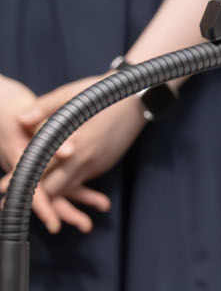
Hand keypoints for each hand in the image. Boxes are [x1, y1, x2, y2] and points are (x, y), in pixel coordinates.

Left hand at [0, 75, 108, 234]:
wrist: (138, 99)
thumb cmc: (101, 93)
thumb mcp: (70, 95)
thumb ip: (43, 109)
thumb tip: (20, 119)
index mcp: (75, 144)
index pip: (42, 169)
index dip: (20, 180)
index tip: (3, 187)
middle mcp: (86, 160)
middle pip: (54, 188)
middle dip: (34, 194)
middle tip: (11, 197)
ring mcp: (97, 164)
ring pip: (69, 188)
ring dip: (51, 193)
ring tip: (31, 195)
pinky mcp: (105, 164)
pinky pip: (81, 180)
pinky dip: (67, 184)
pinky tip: (55, 181)